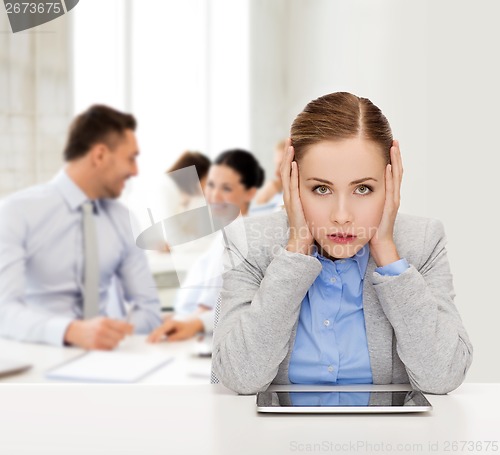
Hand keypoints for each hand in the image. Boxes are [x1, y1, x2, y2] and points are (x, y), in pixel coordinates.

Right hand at [64, 317, 133, 349]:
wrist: (76, 331)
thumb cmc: (91, 325)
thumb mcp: (103, 319)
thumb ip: (116, 323)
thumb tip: (130, 327)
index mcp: (105, 321)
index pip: (123, 326)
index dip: (129, 329)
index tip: (132, 331)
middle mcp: (102, 329)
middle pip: (120, 336)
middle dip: (121, 336)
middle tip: (117, 335)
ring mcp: (98, 338)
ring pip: (115, 344)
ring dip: (114, 342)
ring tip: (108, 338)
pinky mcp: (95, 346)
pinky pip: (108, 349)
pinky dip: (108, 347)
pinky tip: (103, 342)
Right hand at [147, 318, 203, 342]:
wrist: (194, 322)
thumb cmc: (189, 328)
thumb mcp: (184, 334)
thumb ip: (175, 337)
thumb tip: (167, 340)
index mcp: (172, 323)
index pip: (162, 330)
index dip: (157, 336)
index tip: (154, 341)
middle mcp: (168, 323)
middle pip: (158, 329)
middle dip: (152, 335)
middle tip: (147, 342)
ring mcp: (167, 325)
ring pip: (159, 330)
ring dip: (153, 335)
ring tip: (148, 342)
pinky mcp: (168, 328)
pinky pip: (161, 331)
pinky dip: (157, 335)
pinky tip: (153, 340)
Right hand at [280, 139, 313, 254]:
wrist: (302, 242)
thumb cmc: (311, 226)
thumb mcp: (315, 207)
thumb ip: (318, 196)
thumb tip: (329, 187)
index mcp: (295, 192)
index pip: (291, 170)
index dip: (293, 156)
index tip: (297, 142)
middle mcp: (290, 193)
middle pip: (286, 168)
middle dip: (288, 152)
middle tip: (291, 137)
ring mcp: (290, 198)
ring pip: (286, 173)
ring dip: (287, 158)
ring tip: (290, 144)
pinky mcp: (293, 204)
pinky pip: (291, 185)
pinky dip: (291, 173)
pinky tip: (293, 162)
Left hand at [369, 140, 403, 266]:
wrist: (379, 245)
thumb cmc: (372, 229)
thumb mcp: (367, 209)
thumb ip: (363, 198)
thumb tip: (353, 188)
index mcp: (386, 195)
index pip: (391, 173)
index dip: (391, 159)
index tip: (388, 144)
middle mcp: (392, 196)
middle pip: (396, 171)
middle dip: (395, 155)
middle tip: (394, 140)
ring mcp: (393, 201)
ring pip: (397, 177)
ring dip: (395, 161)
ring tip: (393, 147)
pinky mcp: (390, 208)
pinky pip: (392, 189)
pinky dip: (391, 177)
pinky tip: (389, 166)